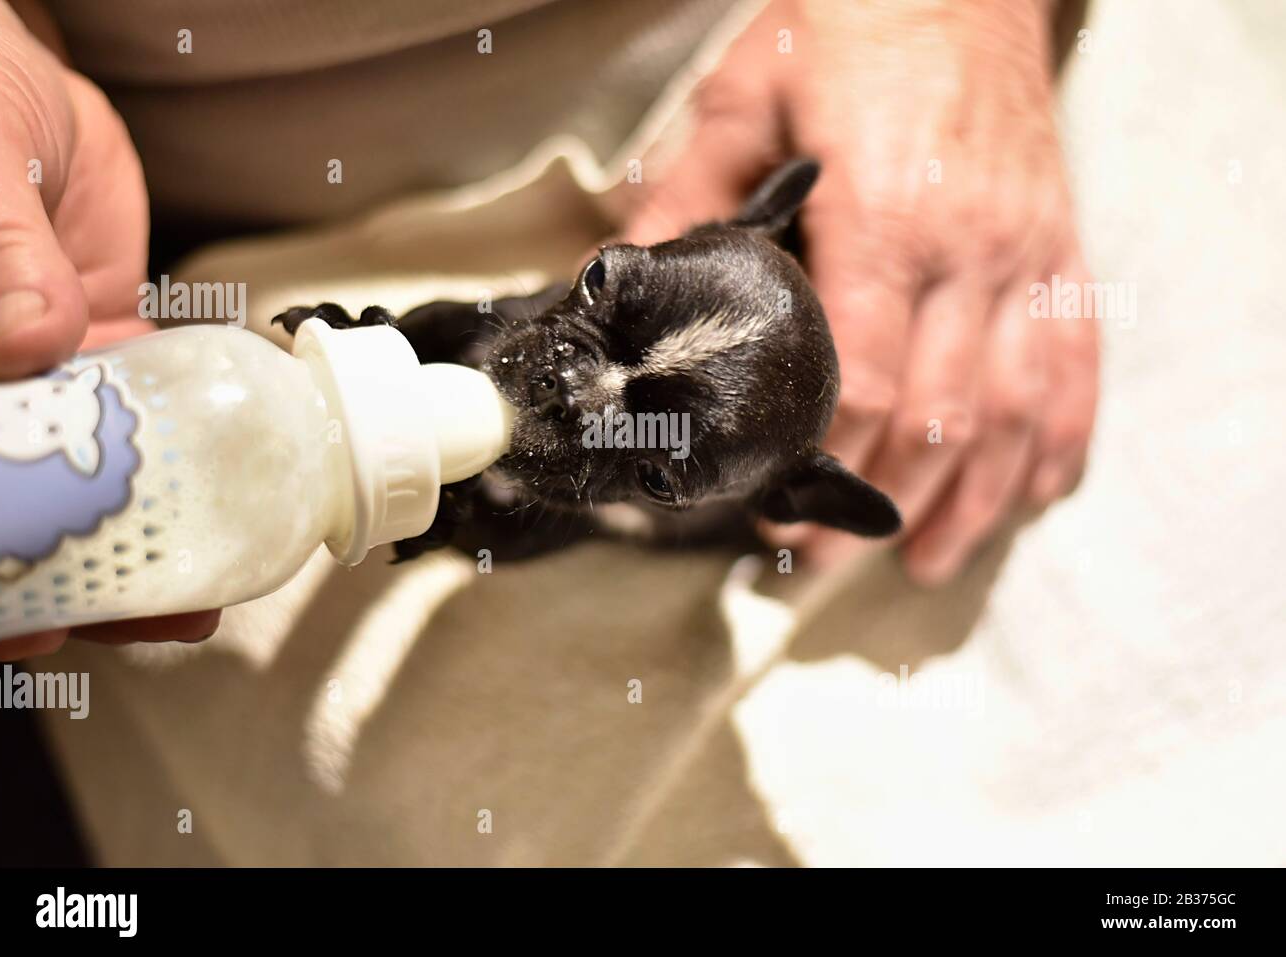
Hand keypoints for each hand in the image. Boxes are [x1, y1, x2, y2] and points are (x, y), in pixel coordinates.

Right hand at [0, 2, 219, 658]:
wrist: (9, 70)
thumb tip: (32, 338)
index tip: (15, 625)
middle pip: (19, 512)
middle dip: (64, 581)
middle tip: (129, 621)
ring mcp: (41, 379)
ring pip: (87, 484)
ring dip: (138, 544)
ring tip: (191, 600)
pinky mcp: (103, 350)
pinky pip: (145, 421)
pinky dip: (185, 465)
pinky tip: (230, 502)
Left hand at [622, 0, 1097, 580]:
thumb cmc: (854, 21)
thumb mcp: (746, 91)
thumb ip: (691, 190)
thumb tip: (625, 274)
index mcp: (883, 219)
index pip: (866, 381)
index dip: (825, 464)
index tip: (779, 511)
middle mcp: (966, 250)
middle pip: (936, 419)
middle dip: (879, 506)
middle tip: (823, 560)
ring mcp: (1023, 253)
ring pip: (1011, 411)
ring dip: (970, 500)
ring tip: (922, 559)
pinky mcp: (1058, 248)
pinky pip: (1075, 362)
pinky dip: (1056, 439)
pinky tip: (1027, 494)